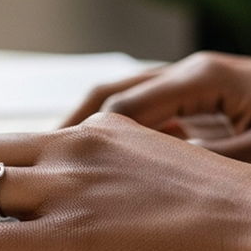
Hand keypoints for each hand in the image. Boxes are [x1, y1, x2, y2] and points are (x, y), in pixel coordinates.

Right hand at [61, 51, 250, 163]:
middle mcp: (190, 71)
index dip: (93, 137)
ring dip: (97, 124)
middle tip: (47, 153)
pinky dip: (127, 131)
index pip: (125, 106)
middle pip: (113, 92)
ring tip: (68, 154)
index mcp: (202, 77)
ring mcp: (194, 81)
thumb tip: (150, 178)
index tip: (69, 167)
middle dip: (77, 122)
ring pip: (127, 98)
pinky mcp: (203, 96)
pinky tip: (115, 157)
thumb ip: (202, 161)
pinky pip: (152, 111)